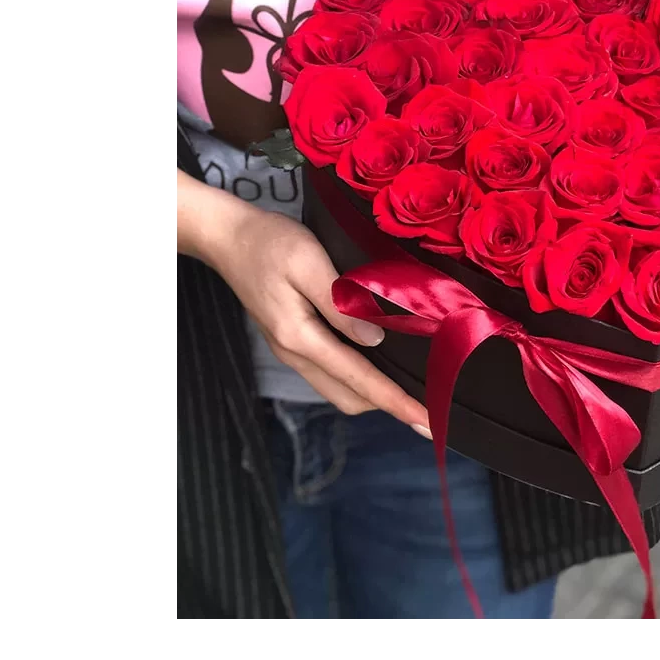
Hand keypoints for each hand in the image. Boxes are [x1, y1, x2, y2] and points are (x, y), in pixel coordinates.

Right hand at [178, 170, 429, 432]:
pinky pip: (331, 372)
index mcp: (300, 337)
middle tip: (430, 404)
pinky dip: (359, 377)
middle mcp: (295, 353)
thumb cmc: (270, 242)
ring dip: (374, 393)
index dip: (396, 402)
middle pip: (350, 397)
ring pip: (340, 389)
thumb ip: (340, 303)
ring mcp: (291, 350)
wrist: (229, 236)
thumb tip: (374, 340)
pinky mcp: (293, 340)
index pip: (359, 379)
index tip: (428, 422)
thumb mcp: (309, 262)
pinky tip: (381, 361)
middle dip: (390, 404)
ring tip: (413, 387)